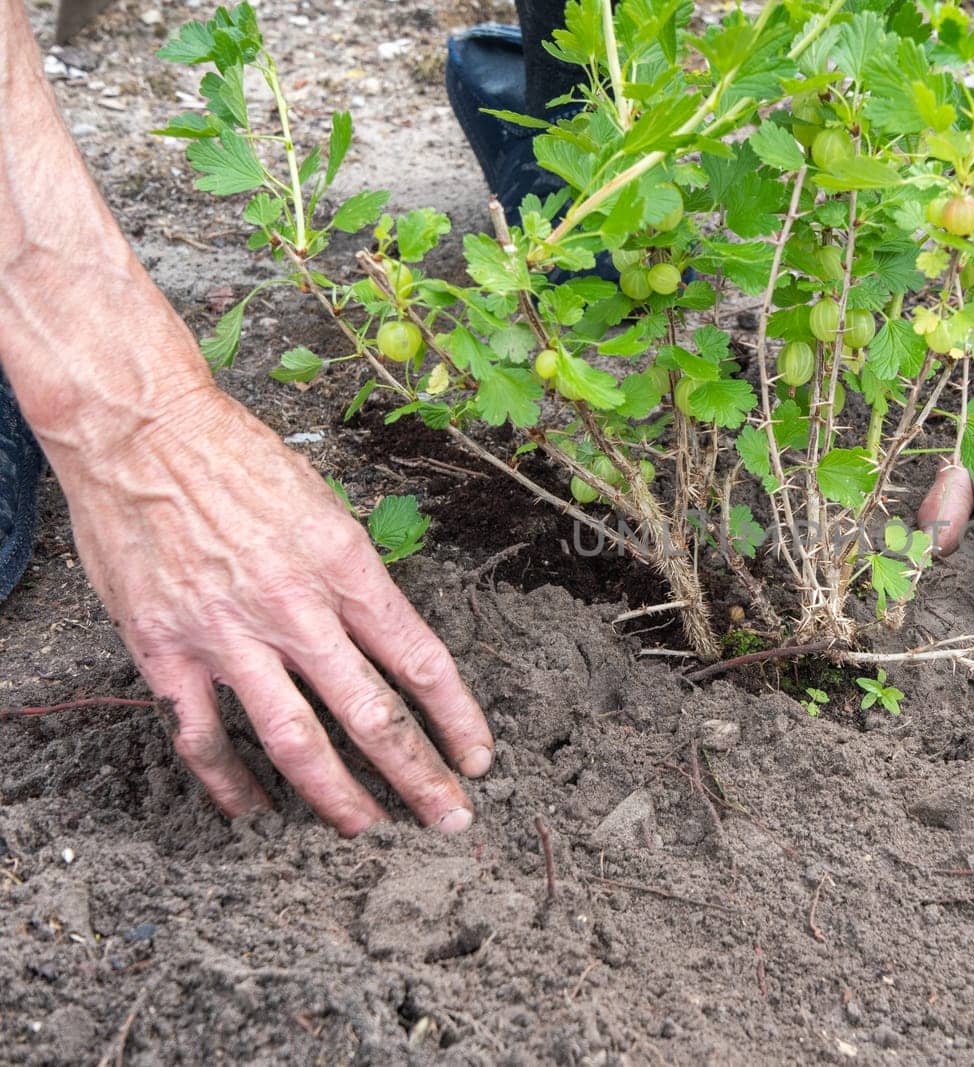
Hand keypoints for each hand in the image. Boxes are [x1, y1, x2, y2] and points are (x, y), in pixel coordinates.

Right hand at [52, 386, 492, 833]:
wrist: (141, 431)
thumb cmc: (240, 459)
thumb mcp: (326, 506)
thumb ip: (356, 577)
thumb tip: (389, 638)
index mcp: (345, 566)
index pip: (421, 661)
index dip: (457, 719)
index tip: (479, 758)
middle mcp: (295, 608)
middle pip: (372, 715)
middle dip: (419, 775)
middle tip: (450, 818)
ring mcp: (228, 635)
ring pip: (296, 740)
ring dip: (338, 795)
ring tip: (367, 827)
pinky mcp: (166, 650)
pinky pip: (203, 737)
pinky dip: (228, 783)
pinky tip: (253, 812)